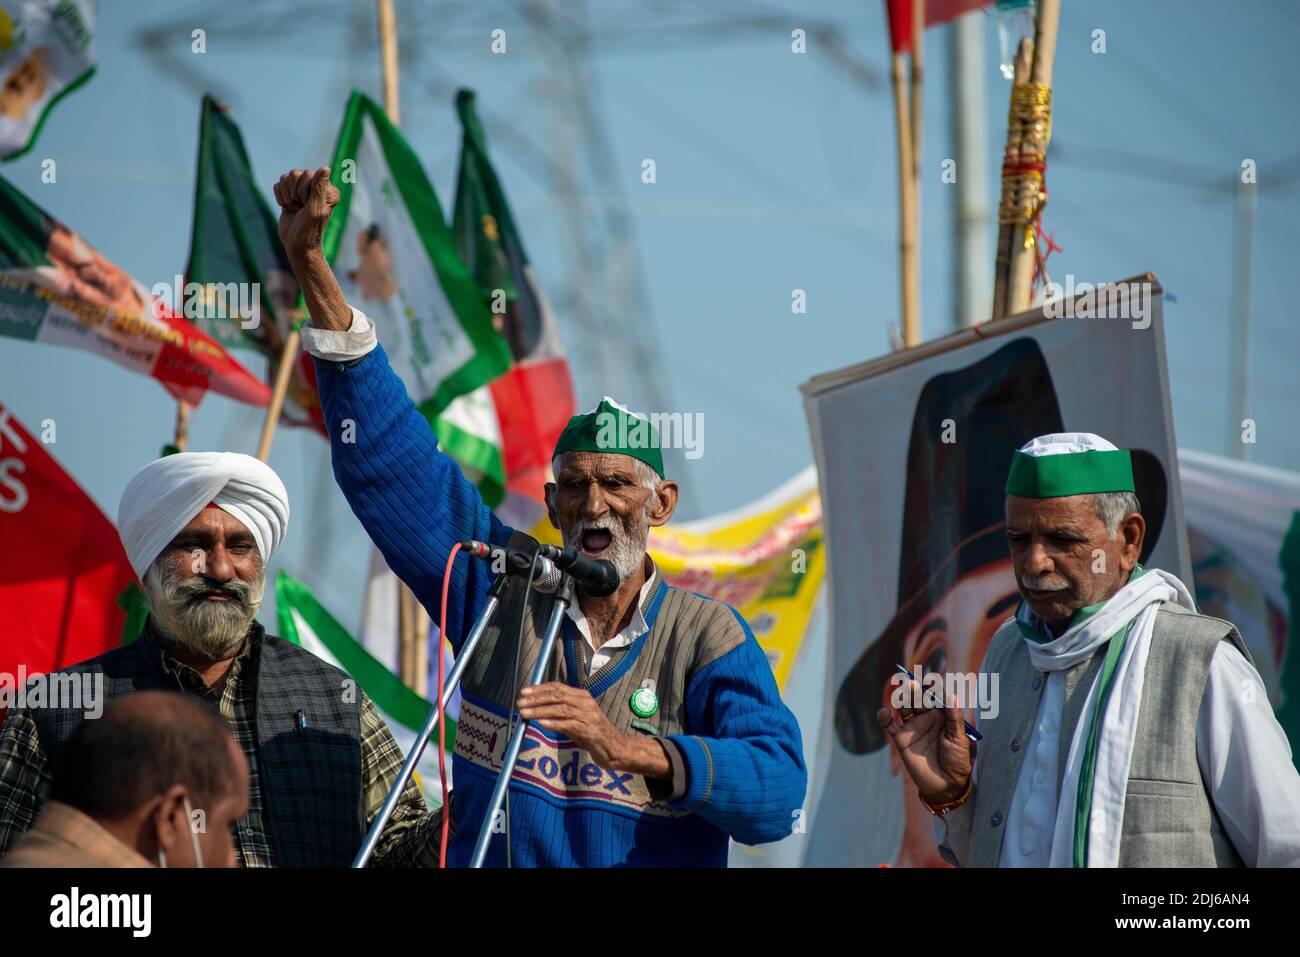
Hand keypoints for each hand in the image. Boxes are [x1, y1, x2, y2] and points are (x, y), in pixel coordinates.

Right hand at [273, 167, 338, 259]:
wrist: (297, 244)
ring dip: (287, 195)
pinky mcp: (290, 194)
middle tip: (301, 208)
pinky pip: (278, 184)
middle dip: (294, 193)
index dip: (304, 190)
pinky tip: (288, 208)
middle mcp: (316, 187)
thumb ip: (319, 188)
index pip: (308, 174)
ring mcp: (302, 190)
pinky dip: (280, 197)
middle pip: (295, 173)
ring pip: (286, 177)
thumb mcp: (315, 209)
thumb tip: (325, 168)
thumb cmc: (309, 230)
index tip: (308, 205)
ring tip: (295, 208)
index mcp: (328, 189)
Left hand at [517, 683, 627, 768]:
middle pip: (557, 696)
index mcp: (582, 697)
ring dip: (540, 711)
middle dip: (536, 699)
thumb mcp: (576, 720)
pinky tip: (542, 724)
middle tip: (521, 703)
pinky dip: (554, 723)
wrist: (616, 748)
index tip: (524, 692)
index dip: (539, 688)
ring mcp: (588, 716)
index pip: (558, 687)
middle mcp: (585, 703)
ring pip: (560, 709)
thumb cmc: (594, 735)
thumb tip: (537, 711)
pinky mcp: (590, 731)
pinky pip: (569, 724)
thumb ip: (561, 714)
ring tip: (526, 713)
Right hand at [876, 682, 971, 803]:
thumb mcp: (959, 738)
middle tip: (912, 683)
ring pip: (903, 708)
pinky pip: (890, 726)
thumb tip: (951, 694)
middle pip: (916, 699)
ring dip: (902, 698)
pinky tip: (883, 712)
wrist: (947, 785)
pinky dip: (884, 718)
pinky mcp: (901, 740)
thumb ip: (953, 717)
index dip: (931, 688)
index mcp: (940, 715)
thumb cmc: (957, 761)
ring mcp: (912, 727)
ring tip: (903, 692)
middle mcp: (925, 718)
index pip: (933, 696)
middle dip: (914, 690)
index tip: (930, 681)